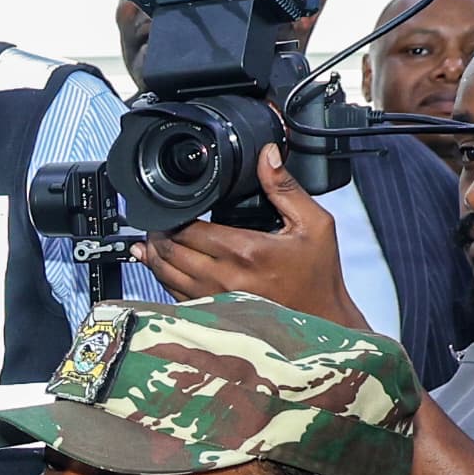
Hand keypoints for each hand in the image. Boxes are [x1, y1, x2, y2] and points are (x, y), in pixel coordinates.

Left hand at [133, 147, 359, 328]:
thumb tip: (267, 154)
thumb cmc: (318, 275)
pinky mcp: (213, 315)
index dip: (172, 217)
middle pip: (171, 252)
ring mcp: (215, 300)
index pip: (188, 230)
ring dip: (154, 256)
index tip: (170, 207)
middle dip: (158, 234)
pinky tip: (159, 266)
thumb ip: (285, 188)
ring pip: (166, 276)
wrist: (322, 320)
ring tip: (150, 240)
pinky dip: (164, 279)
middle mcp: (224, 277)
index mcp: (245, 251)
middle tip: (156, 221)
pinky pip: (175, 296)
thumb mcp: (314, 224)